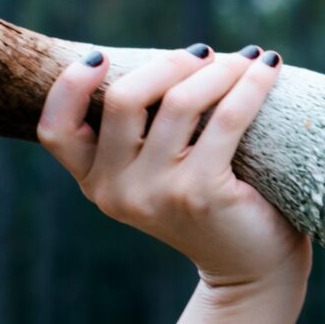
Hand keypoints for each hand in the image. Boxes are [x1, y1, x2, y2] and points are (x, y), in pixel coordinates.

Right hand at [36, 43, 310, 294]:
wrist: (252, 270)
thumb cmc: (210, 204)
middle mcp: (116, 191)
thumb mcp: (160, 170)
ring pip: (179, 102)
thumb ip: (144, 130)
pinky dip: (251, 86)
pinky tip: (268, 68)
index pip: (56, 130)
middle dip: (169, 64)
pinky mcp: (202, 194)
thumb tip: (172, 54)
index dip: (69, 87)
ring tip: (247, 59)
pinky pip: (226, 119)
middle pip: (124, 99)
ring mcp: (157, 195)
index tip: (100, 57)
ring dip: (218, 70)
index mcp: (96, 182)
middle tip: (204, 54)